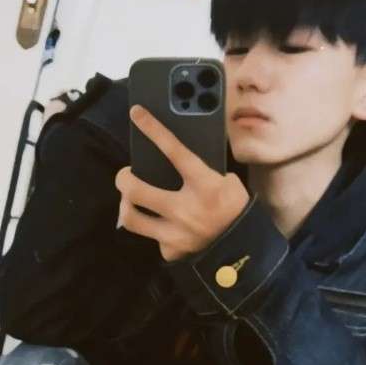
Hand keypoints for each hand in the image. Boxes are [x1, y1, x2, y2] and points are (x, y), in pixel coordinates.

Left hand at [115, 105, 249, 262]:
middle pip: (135, 190)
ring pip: (131, 217)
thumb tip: (175, 156)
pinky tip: (159, 227)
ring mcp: (175, 233)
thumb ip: (202, 170)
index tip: (136, 113)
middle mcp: (186, 209)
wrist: (242, 247)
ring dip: (126, 206)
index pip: (174, 151)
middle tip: (125, 176)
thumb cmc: (234, 208)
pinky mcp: (170, 251)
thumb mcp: (228, 182)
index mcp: (205, 186)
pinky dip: (151, 231)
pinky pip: (150, 238)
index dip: (153, 129)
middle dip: (123, 179)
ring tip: (131, 200)